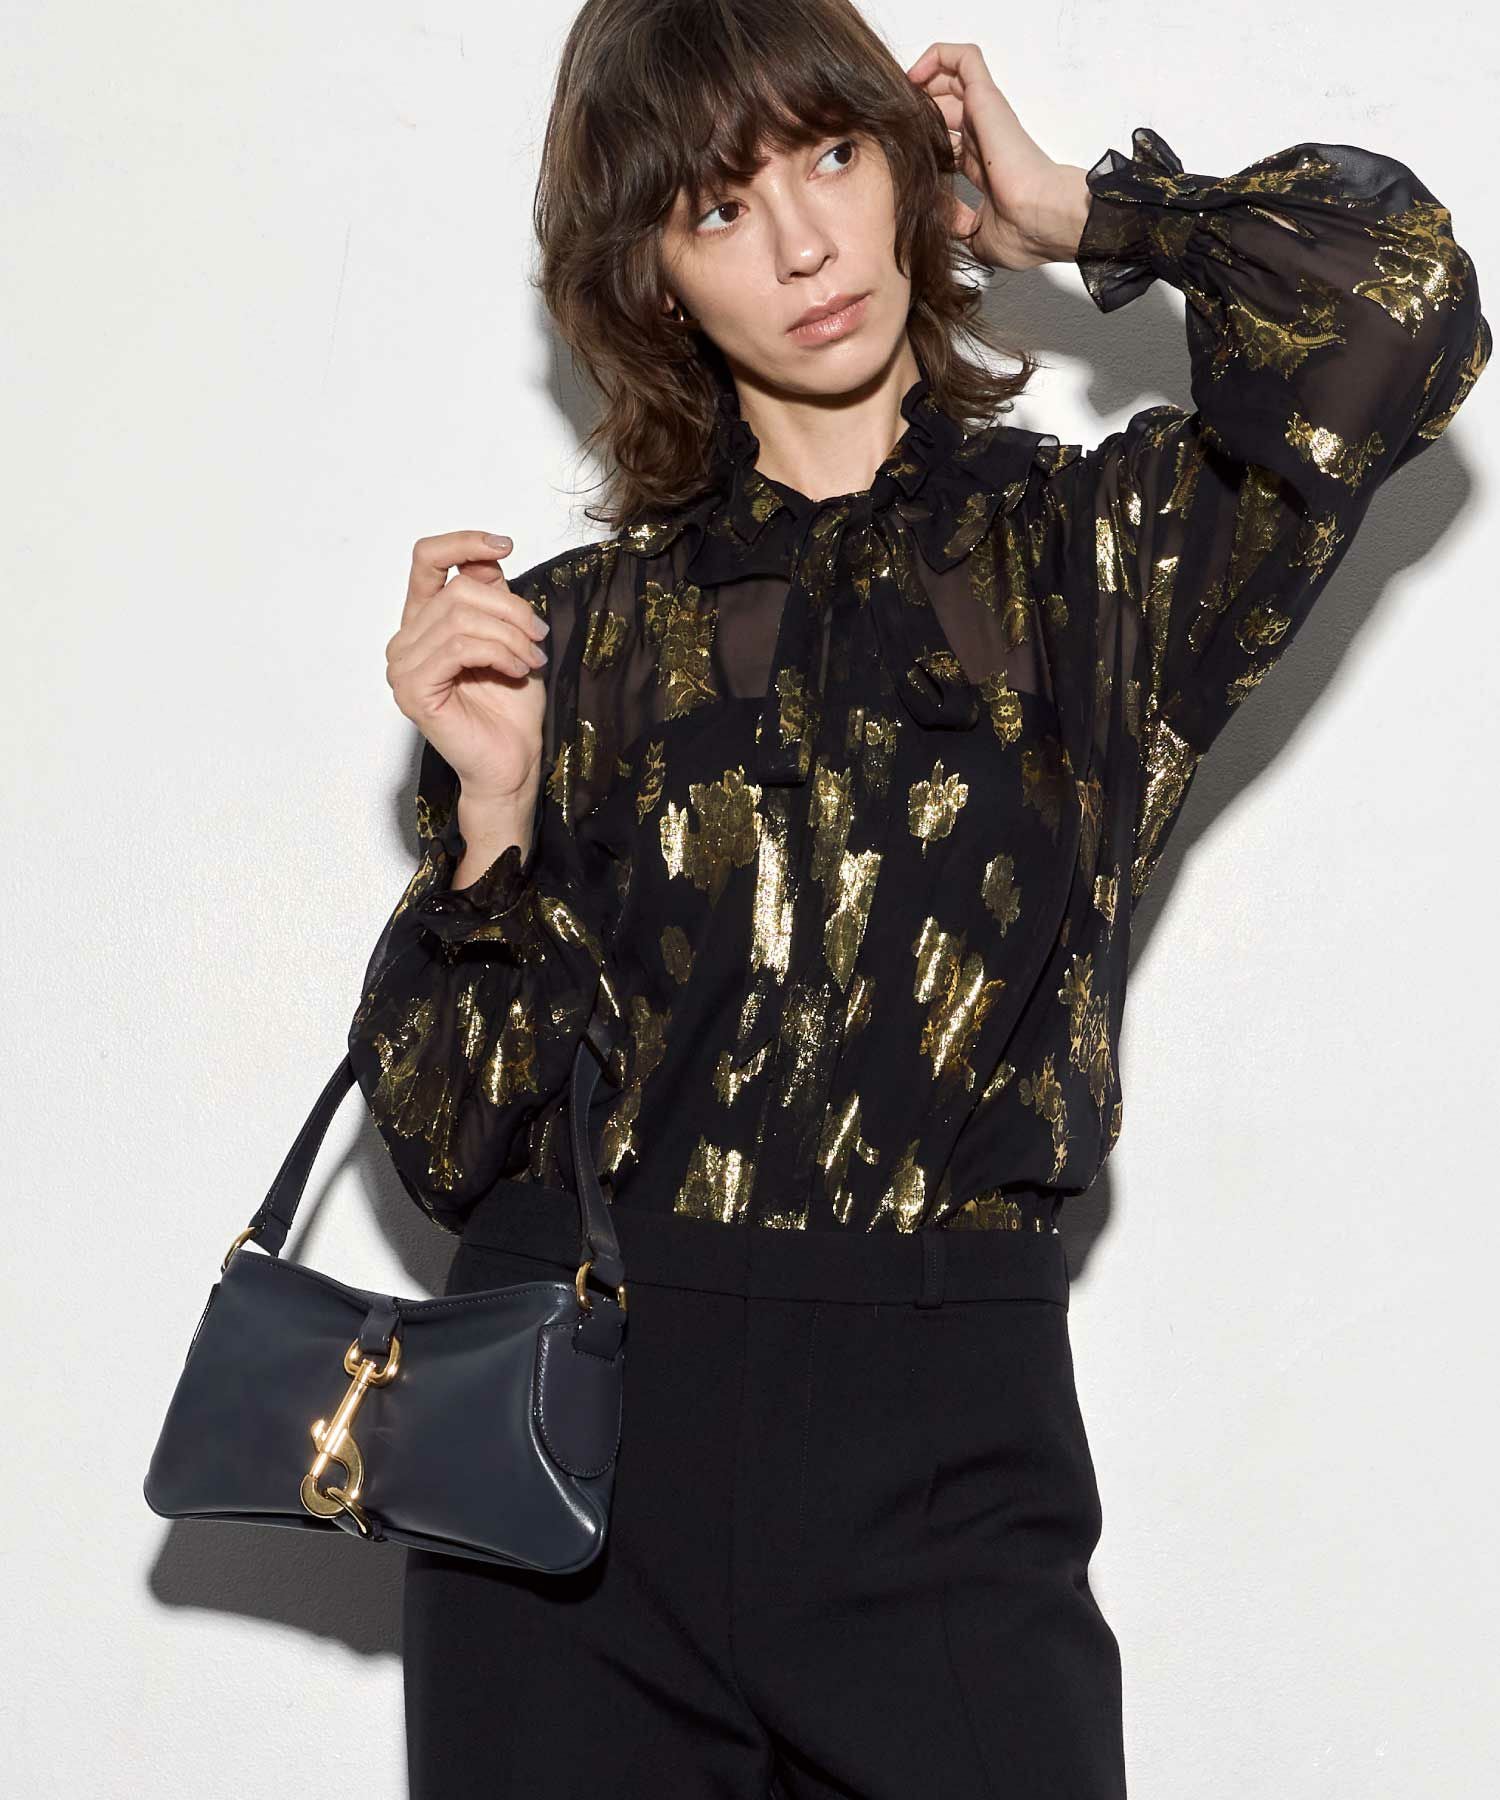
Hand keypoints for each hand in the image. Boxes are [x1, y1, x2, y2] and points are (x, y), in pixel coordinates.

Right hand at [385, 530, 550, 809]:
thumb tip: (487, 557)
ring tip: (532, 658)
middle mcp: (406, 640)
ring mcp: (404, 666)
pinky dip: (498, 653)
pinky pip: (459, 648)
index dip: (463, 542)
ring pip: (460, 618)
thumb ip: (492, 596)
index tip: (505, 545)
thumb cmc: (511, 705)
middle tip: (539, 635)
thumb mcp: (510, 635)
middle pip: (458, 589)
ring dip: (510, 635)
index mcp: (424, 621)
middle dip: (510, 609)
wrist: (513, 759)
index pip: (427, 559)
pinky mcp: (413, 690)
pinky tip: (518, 670)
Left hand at [906, 42, 1085, 269]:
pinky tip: (914, 75)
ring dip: (925, 78)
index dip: (925, 141)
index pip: (950, 141)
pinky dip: (937, 56)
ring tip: (901, 93)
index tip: (902, 151)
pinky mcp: (985, 99)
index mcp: (982, 166)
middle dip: (919, 107)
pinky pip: (964, 58)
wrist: (1039, 219)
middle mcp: (984, 136)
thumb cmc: (1021, 233)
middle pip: (948, 106)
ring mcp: (985, 115)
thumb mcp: (976, 235)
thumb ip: (955, 223)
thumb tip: (937, 218)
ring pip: (953, 77)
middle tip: (893, 121)